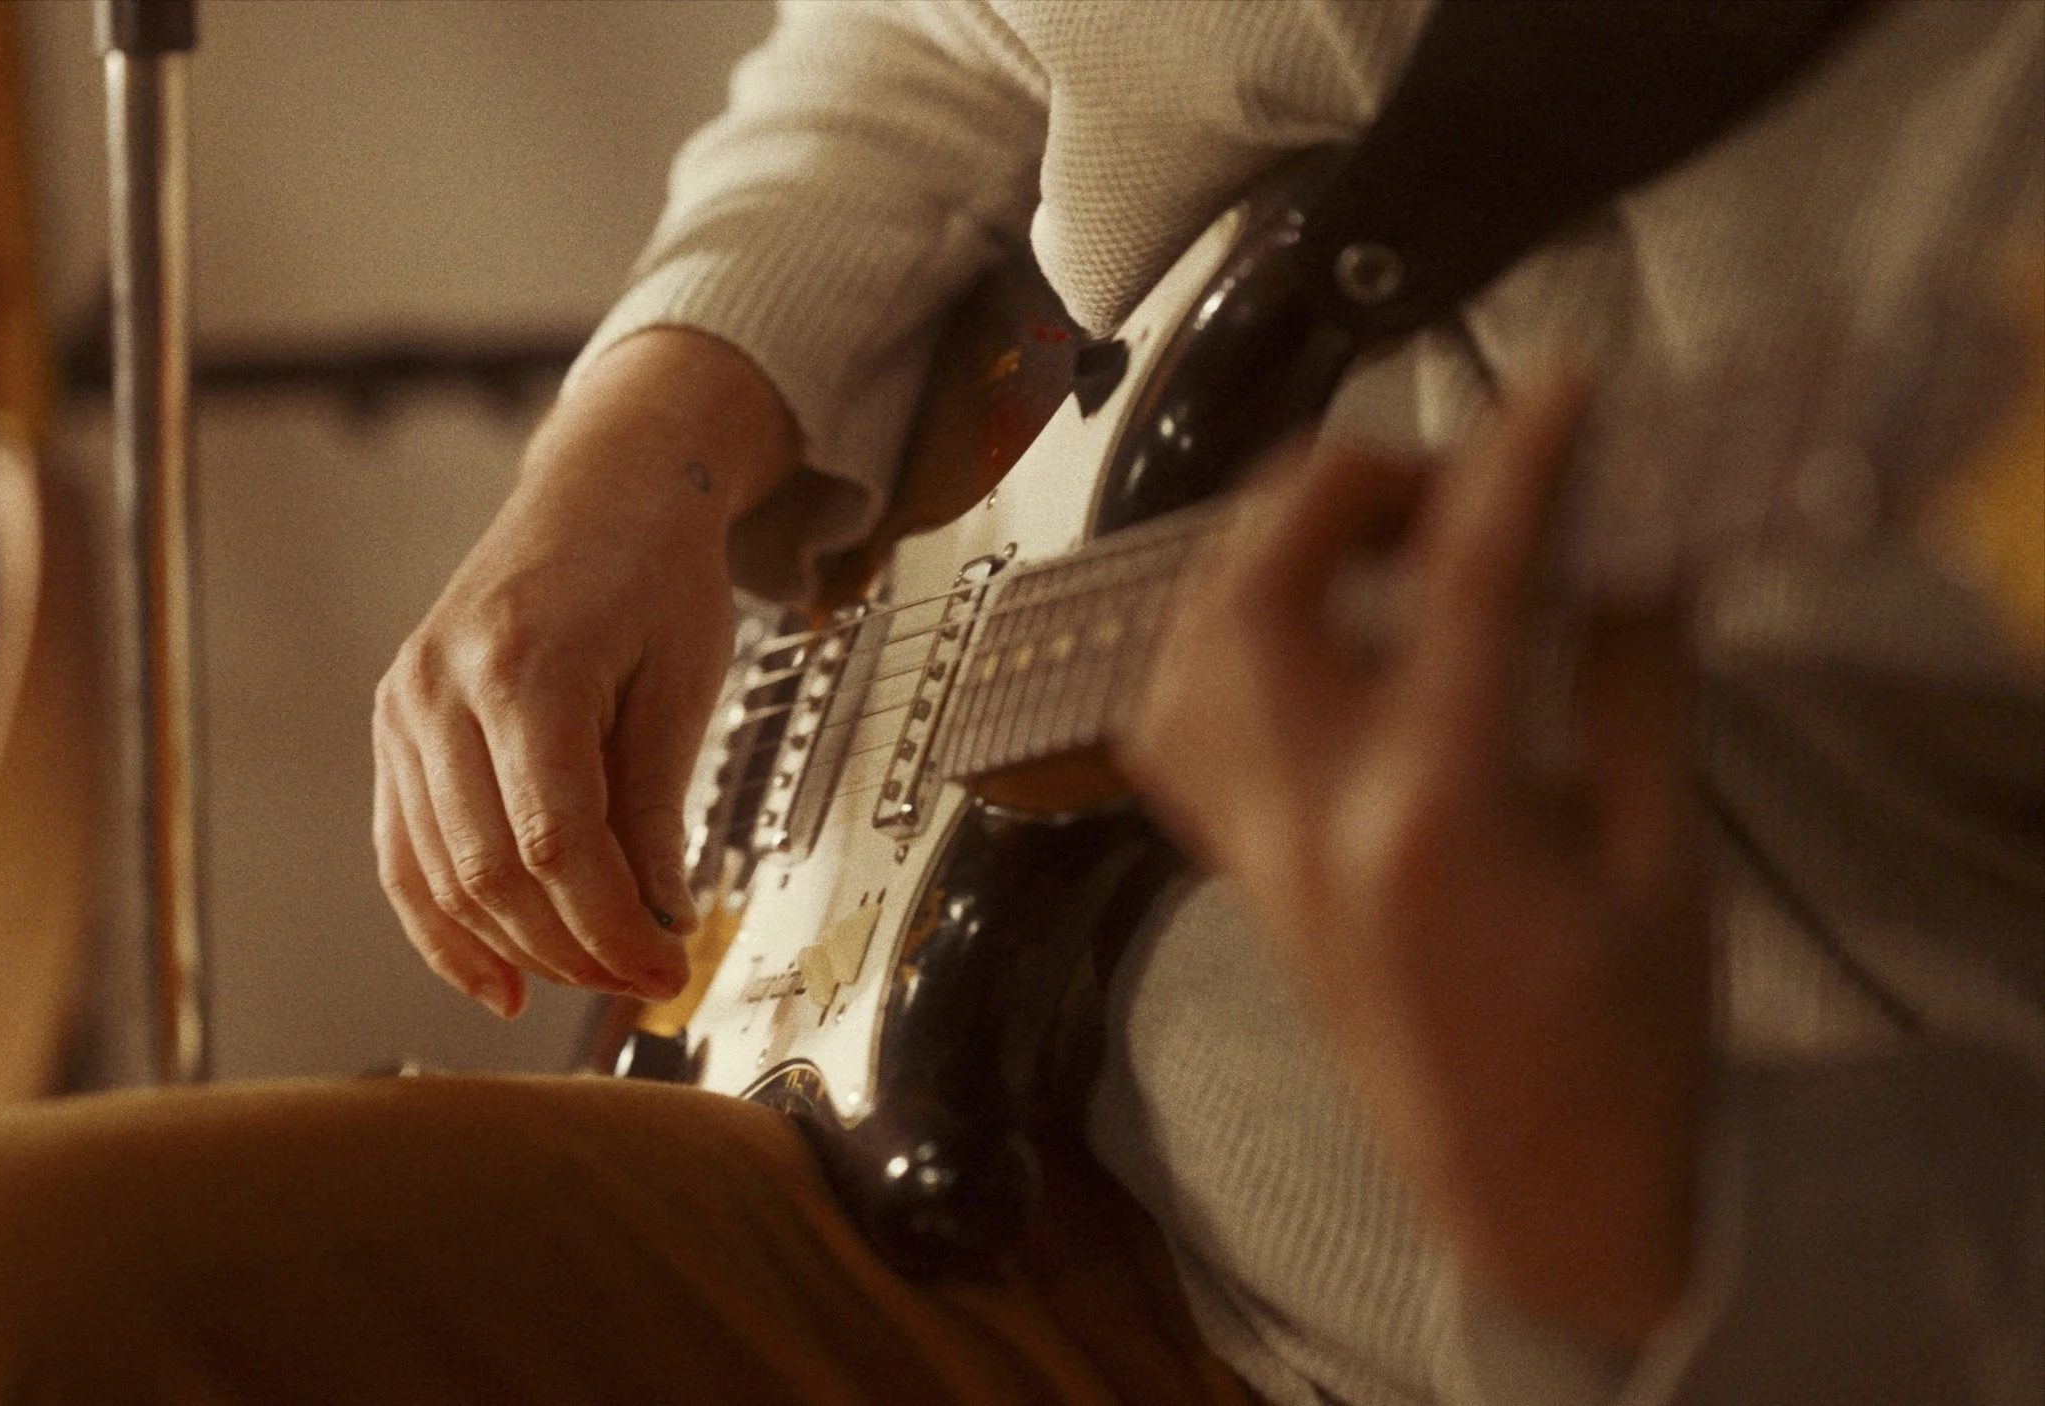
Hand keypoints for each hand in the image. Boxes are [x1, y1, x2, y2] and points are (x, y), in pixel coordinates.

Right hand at [373, 329, 800, 1017]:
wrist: (603, 487)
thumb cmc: (652, 569)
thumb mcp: (683, 684)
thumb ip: (655, 811)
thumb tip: (657, 926)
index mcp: (522, 664)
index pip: (554, 844)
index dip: (609, 930)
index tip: (664, 971)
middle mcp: (441, 686)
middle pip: (488, 871)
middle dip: (569, 949)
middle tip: (638, 981)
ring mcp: (404, 707)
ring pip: (437, 876)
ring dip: (514, 949)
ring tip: (585, 980)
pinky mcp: (395, 726)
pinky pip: (404, 853)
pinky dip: (445, 927)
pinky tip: (496, 977)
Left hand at [1116, 380, 1708, 1345]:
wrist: (1536, 1203)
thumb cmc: (1617, 1059)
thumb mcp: (1662, 861)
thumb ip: (1630, 686)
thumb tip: (1631, 546)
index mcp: (1434, 812)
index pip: (1455, 580)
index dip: (1512, 460)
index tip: (1559, 393)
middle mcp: (1311, 819)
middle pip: (1256, 593)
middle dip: (1332, 487)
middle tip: (1440, 468)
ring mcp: (1258, 850)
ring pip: (1186, 652)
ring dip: (1257, 555)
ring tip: (1366, 534)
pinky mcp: (1245, 875)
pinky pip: (1173, 730)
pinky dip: (1212, 647)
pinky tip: (1296, 634)